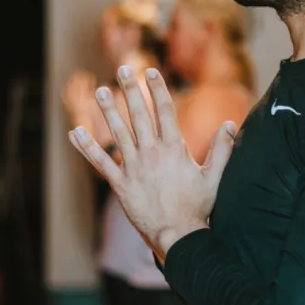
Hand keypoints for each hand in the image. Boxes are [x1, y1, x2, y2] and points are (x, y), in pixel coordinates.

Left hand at [68, 65, 236, 259]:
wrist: (178, 236)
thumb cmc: (199, 208)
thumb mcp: (214, 177)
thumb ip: (222, 149)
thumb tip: (229, 124)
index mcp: (174, 149)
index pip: (165, 111)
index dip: (157, 89)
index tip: (150, 72)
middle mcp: (152, 154)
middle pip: (140, 115)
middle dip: (131, 90)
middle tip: (123, 69)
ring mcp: (134, 168)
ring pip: (118, 133)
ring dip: (108, 111)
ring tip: (99, 90)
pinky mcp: (121, 185)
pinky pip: (101, 163)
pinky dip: (87, 148)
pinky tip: (75, 133)